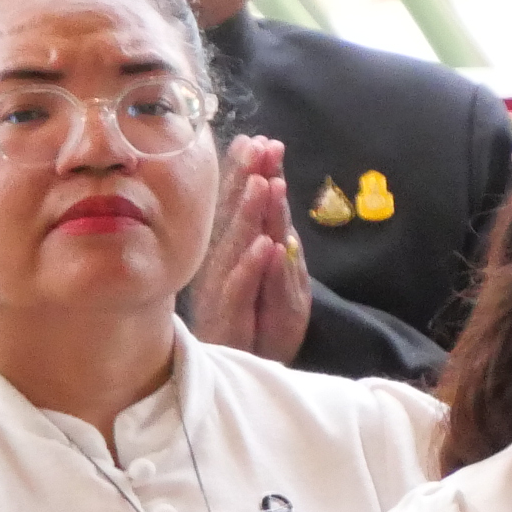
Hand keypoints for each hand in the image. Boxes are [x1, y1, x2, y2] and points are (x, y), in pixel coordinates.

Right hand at [189, 141, 310, 362]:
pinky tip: (264, 245)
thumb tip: (285, 214)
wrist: (246, 370)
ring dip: (251, 214)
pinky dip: (253, 266)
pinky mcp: (230, 316)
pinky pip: (242, 288)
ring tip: (264, 182)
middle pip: (240, 216)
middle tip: (260, 145)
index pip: (247, 208)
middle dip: (250, 179)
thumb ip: (280, 245)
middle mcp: (228, 264)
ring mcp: (226, 289)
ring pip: (239, 246)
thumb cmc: (262, 326)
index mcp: (240, 253)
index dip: (253, 175)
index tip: (263, 141)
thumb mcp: (281, 282)